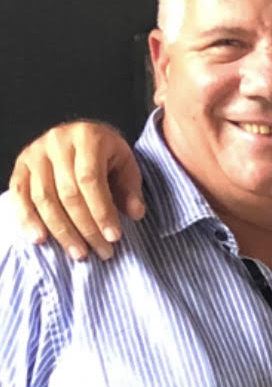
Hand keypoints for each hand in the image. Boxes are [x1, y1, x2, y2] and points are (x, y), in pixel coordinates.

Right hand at [8, 122, 143, 259]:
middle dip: (86, 227)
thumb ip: (131, 189)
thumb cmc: (106, 153)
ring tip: (79, 252)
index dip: (102, 211)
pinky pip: (19, 195)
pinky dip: (28, 219)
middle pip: (68, 193)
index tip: (114, 237)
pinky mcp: (20, 165)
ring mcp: (35, 153)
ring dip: (61, 230)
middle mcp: (57, 142)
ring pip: (44, 198)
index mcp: (87, 137)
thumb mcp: (126, 164)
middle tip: (102, 250)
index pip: (91, 180)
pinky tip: (41, 239)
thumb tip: (135, 214)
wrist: (80, 134)